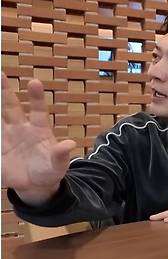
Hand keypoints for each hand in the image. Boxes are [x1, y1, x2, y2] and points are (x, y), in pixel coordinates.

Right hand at [1, 74, 75, 204]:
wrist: (36, 184)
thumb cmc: (50, 170)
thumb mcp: (58, 164)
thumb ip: (61, 154)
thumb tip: (70, 144)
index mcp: (38, 129)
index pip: (37, 109)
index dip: (36, 96)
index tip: (34, 82)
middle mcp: (20, 128)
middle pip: (10, 107)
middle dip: (4, 91)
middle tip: (0, 74)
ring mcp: (6, 137)